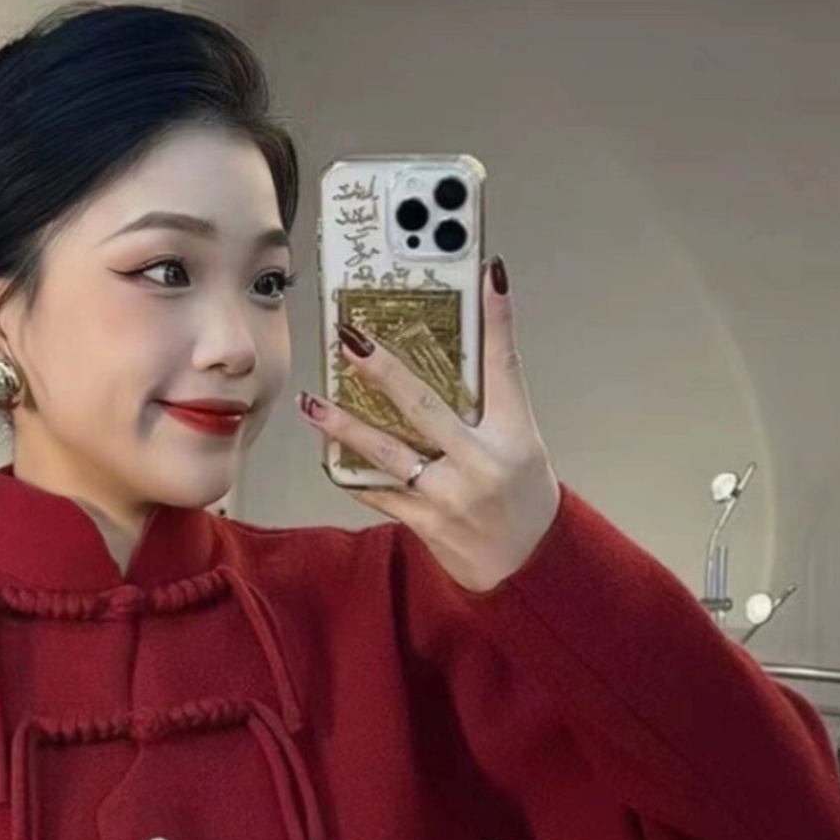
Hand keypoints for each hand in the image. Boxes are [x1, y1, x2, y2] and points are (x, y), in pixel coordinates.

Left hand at [297, 257, 561, 592]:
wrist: (526, 566)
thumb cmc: (522, 495)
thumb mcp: (522, 439)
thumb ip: (493, 395)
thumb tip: (467, 338)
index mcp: (512, 435)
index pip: (505, 365)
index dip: (498, 319)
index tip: (488, 273)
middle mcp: (480, 464)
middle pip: (425, 407)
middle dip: (384, 371)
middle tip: (351, 339)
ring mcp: (448, 497)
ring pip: (388, 454)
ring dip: (345, 427)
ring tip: (313, 402)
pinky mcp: (424, 523)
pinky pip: (379, 493)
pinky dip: (352, 472)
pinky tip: (326, 451)